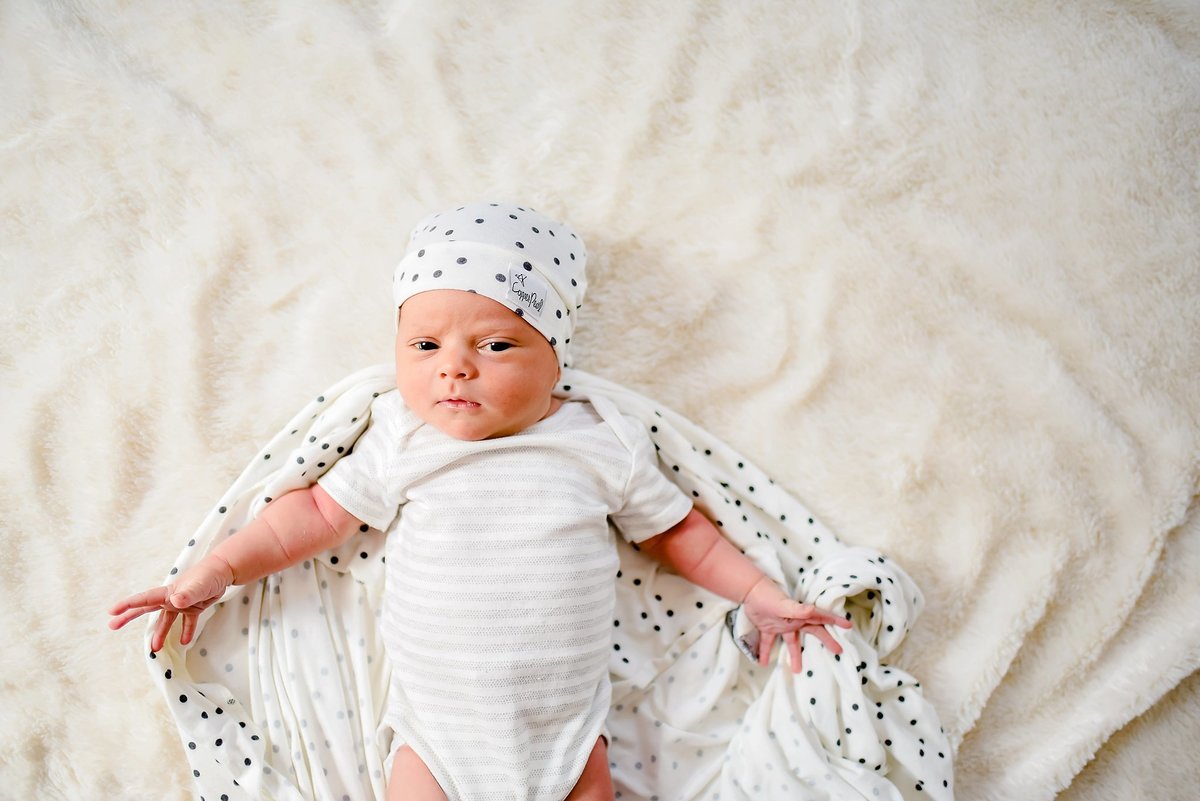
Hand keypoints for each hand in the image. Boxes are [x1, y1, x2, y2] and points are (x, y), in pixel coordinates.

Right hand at [108, 555, 234, 651]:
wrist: (224, 571)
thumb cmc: (208, 575)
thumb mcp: (198, 585)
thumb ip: (187, 594)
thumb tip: (175, 602)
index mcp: (168, 592)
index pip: (144, 599)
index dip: (128, 605)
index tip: (112, 611)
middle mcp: (171, 598)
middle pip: (146, 609)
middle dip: (129, 617)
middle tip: (112, 626)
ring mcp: (181, 603)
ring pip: (166, 621)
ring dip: (160, 634)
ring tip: (154, 648)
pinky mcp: (193, 607)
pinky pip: (186, 622)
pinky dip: (185, 631)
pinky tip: (184, 642)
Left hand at [741, 577, 851, 671]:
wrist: (749, 592)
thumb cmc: (768, 597)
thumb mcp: (784, 605)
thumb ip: (798, 610)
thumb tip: (812, 610)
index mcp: (801, 615)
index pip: (821, 618)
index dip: (835, 621)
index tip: (848, 626)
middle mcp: (794, 620)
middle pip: (814, 632)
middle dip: (826, 641)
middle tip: (838, 652)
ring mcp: (782, 624)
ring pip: (792, 643)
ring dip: (795, 656)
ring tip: (796, 671)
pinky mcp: (768, 627)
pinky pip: (769, 642)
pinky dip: (766, 652)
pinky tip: (763, 662)